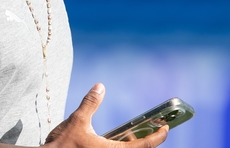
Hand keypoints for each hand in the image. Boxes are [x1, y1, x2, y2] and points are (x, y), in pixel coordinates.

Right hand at [44, 83, 168, 147]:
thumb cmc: (63, 145)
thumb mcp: (77, 120)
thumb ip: (90, 103)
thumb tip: (100, 87)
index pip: (145, 145)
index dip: (159, 137)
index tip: (166, 128)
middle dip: (149, 142)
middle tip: (155, 130)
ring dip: (135, 145)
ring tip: (138, 135)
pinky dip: (122, 147)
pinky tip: (118, 141)